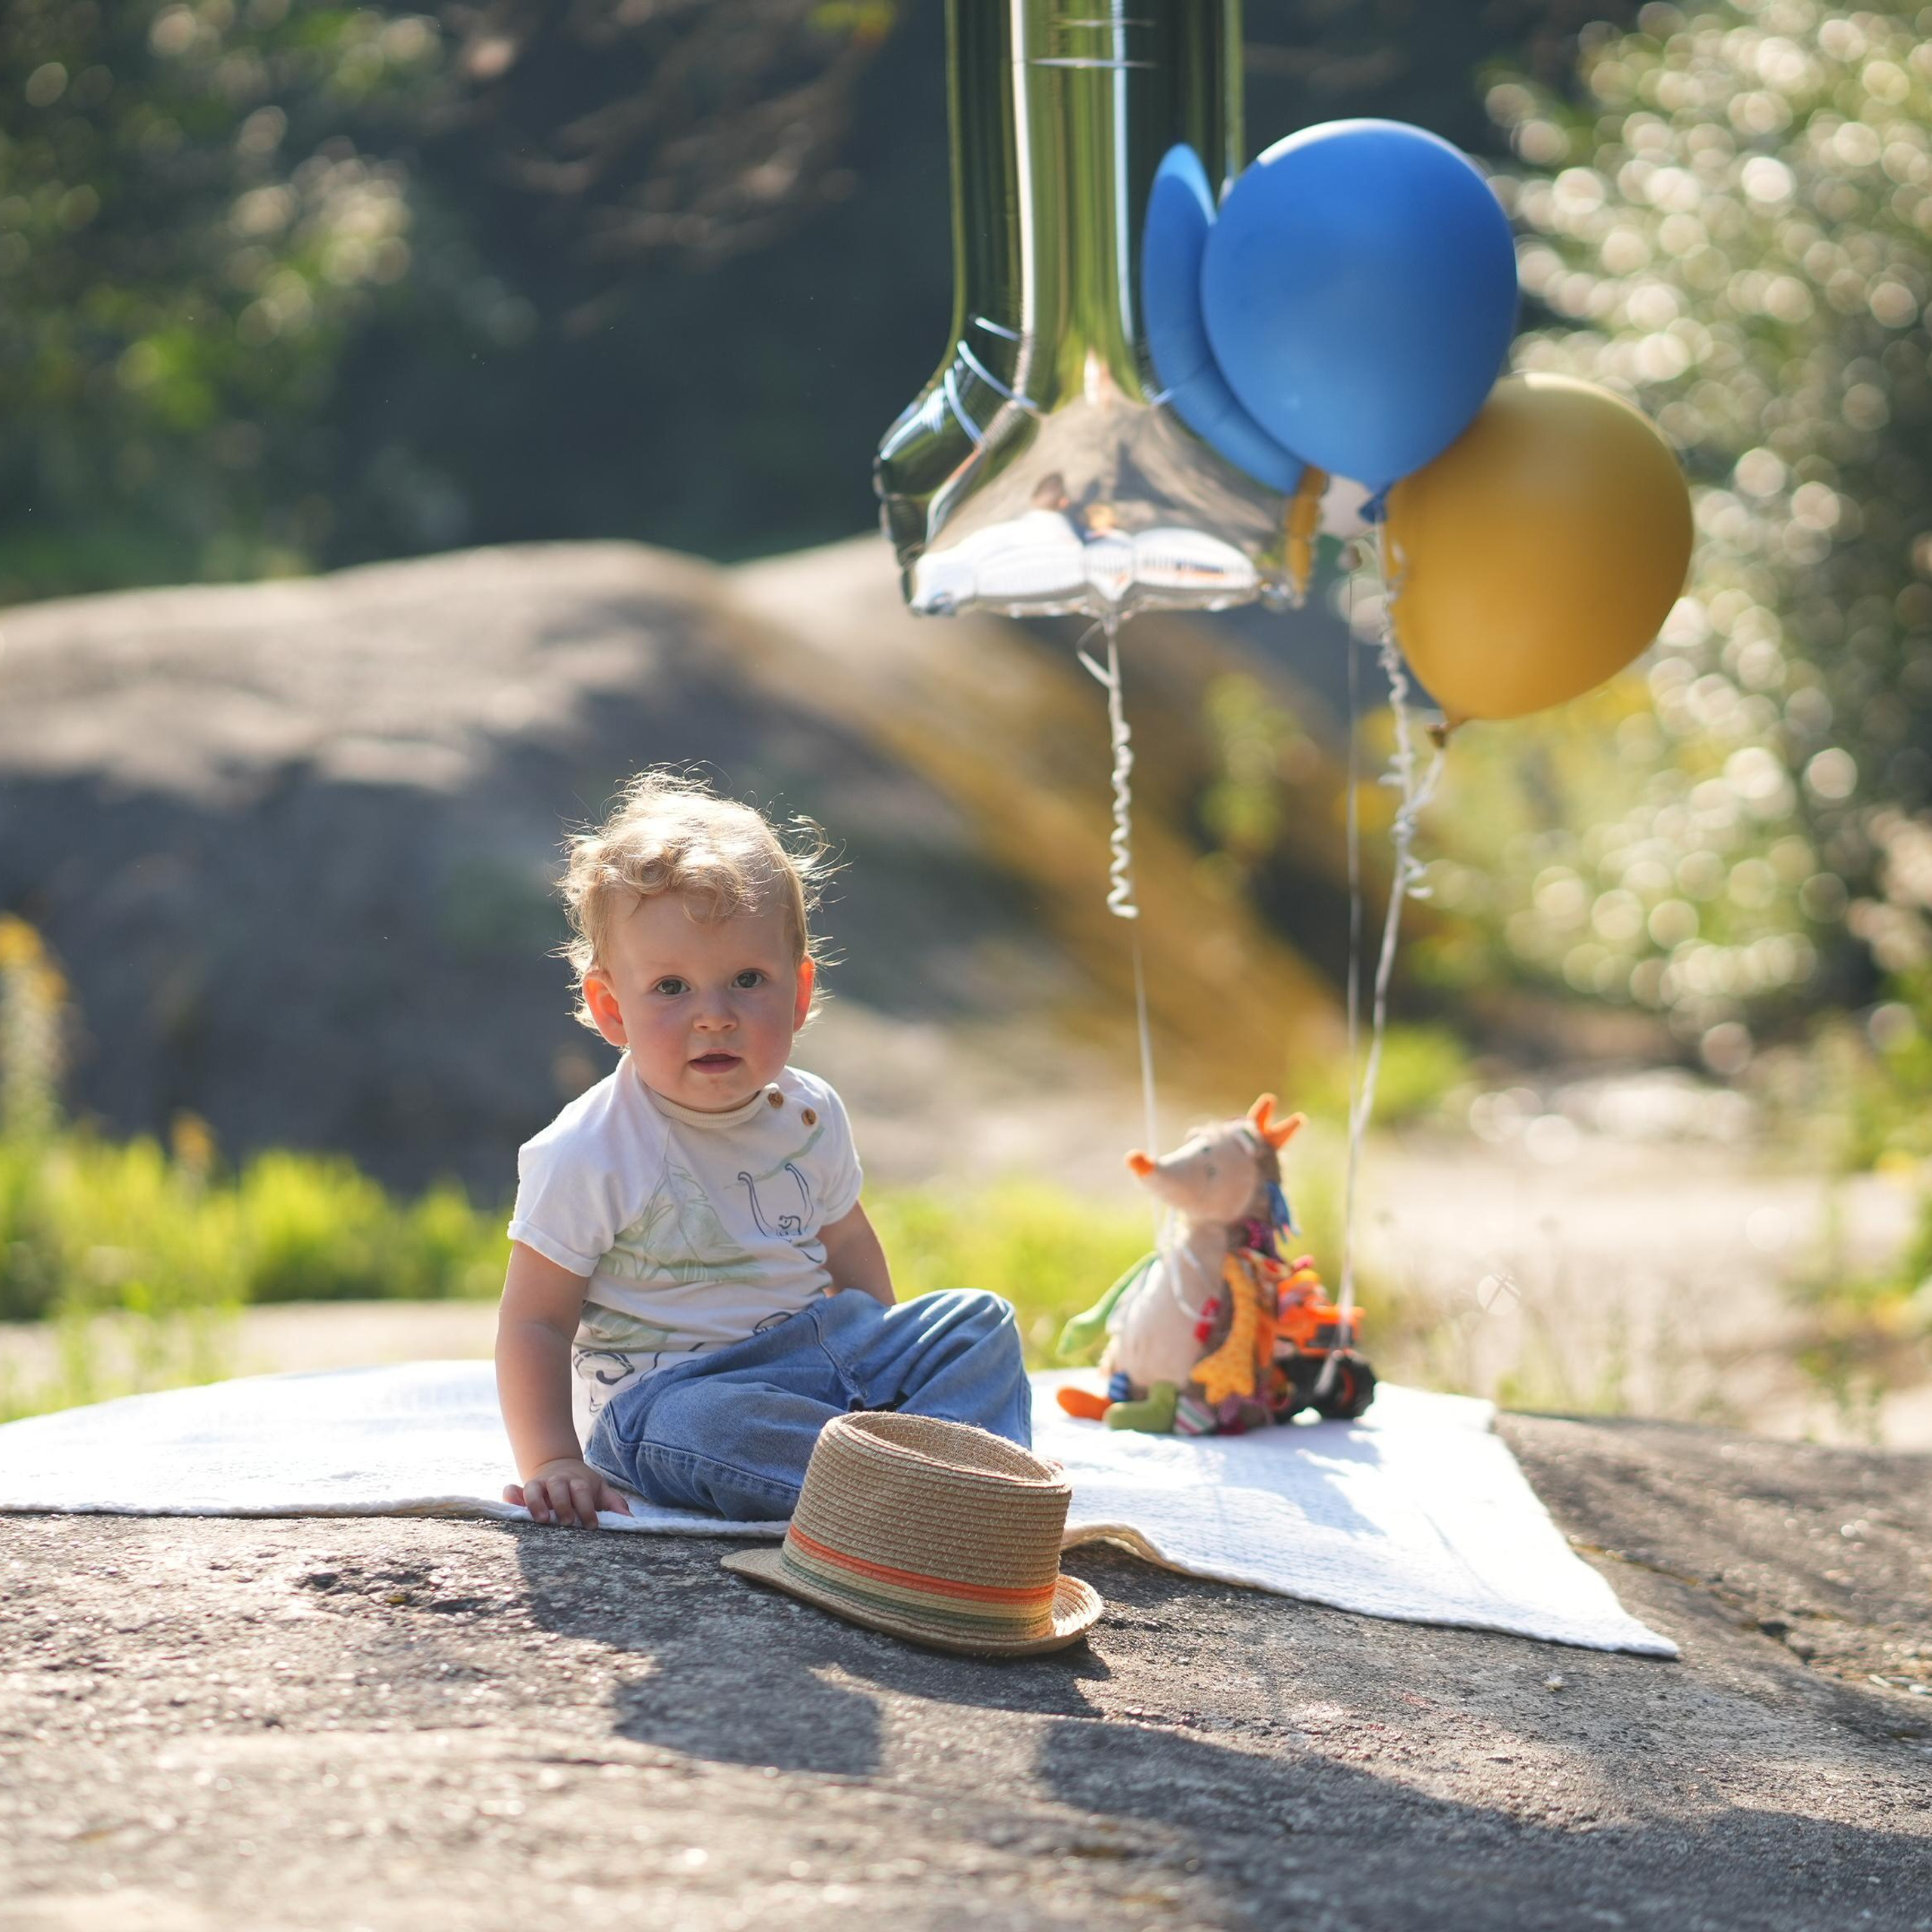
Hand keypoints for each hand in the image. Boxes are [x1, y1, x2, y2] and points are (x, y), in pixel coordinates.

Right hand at [504, 1458, 632, 1528]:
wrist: (560, 1465)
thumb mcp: (600, 1490)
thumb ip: (614, 1504)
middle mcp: (558, 1481)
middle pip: (559, 1487)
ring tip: (541, 1520)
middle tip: (567, 1522)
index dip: (587, 1508)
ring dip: (536, 1502)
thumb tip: (630, 1519)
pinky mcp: (523, 1489)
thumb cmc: (583, 1486)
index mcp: (578, 1482)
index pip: (583, 1492)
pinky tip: (512, 1505)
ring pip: (534, 1488)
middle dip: (563, 1504)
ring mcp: (539, 1484)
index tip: (592, 1526)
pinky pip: (512, 1490)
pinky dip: (511, 1496)